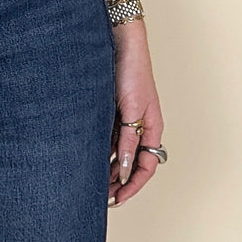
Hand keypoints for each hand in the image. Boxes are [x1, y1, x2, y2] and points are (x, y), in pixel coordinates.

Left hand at [108, 19, 163, 206]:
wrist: (120, 42)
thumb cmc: (132, 70)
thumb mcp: (131, 109)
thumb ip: (129, 139)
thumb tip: (127, 169)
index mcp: (153, 128)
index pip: (146, 167)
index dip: (133, 186)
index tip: (118, 199)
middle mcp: (140, 127)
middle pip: (133, 164)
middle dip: (119, 182)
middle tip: (101, 197)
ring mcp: (125, 120)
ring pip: (119, 153)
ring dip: (109, 169)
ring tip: (93, 182)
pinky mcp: (111, 111)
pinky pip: (108, 138)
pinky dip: (101, 151)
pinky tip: (88, 158)